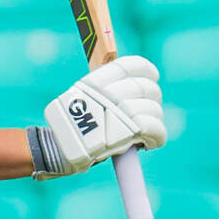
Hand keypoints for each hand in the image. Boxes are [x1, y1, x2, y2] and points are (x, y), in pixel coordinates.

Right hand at [34, 55, 165, 177]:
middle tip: (148, 109)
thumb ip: (102, 91)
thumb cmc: (71, 129)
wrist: (61, 153)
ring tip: (146, 131)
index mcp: (96, 82)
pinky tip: (153, 141)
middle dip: (152, 99)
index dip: (146, 69)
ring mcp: (120, 112)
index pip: (129, 66)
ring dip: (154, 120)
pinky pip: (155, 128)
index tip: (153, 75)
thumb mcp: (79, 99)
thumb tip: (129, 83)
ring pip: (153, 110)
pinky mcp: (129, 132)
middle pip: (146, 88)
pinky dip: (158, 136)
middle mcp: (108, 93)